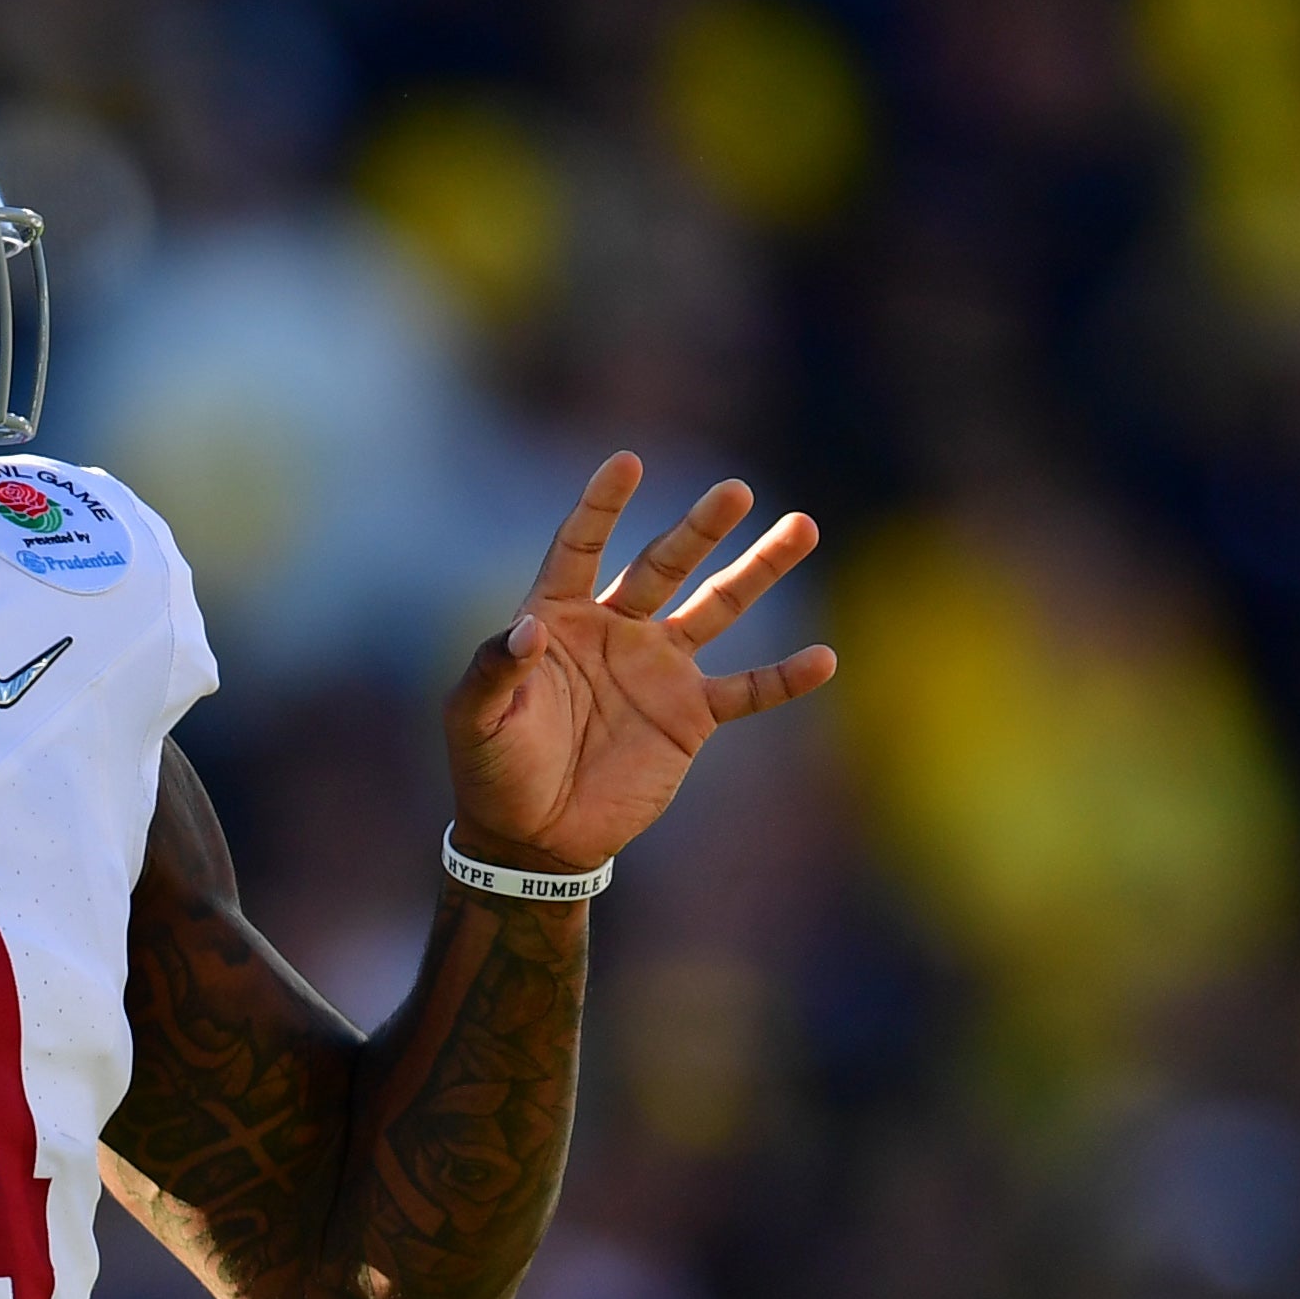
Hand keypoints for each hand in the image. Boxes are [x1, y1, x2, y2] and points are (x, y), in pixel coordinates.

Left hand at [445, 454, 834, 872]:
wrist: (533, 836)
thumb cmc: (492, 769)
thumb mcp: (475, 718)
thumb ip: (496, 668)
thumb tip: (529, 629)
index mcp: (559, 618)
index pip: (581, 547)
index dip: (601, 507)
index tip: (627, 462)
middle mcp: (615, 631)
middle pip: (663, 565)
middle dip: (699, 528)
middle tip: (735, 489)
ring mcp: (658, 670)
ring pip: (717, 607)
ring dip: (757, 570)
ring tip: (801, 525)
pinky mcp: (689, 717)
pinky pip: (747, 690)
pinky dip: (784, 678)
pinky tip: (824, 658)